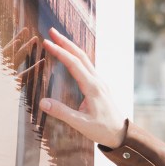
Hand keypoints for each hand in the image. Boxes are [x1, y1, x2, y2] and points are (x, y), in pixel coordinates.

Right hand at [39, 27, 125, 148]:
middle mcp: (98, 81)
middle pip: (81, 56)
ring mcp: (100, 83)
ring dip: (71, 48)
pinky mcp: (100, 87)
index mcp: (93, 87)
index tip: (47, 42)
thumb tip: (42, 102)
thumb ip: (62, 113)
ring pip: (85, 59)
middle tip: (52, 31)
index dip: (60, 52)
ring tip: (59, 39)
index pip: (74, 64)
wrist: (122, 134)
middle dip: (66, 42)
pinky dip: (77, 58)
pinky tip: (71, 57)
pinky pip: (88, 67)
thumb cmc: (103, 130)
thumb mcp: (81, 124)